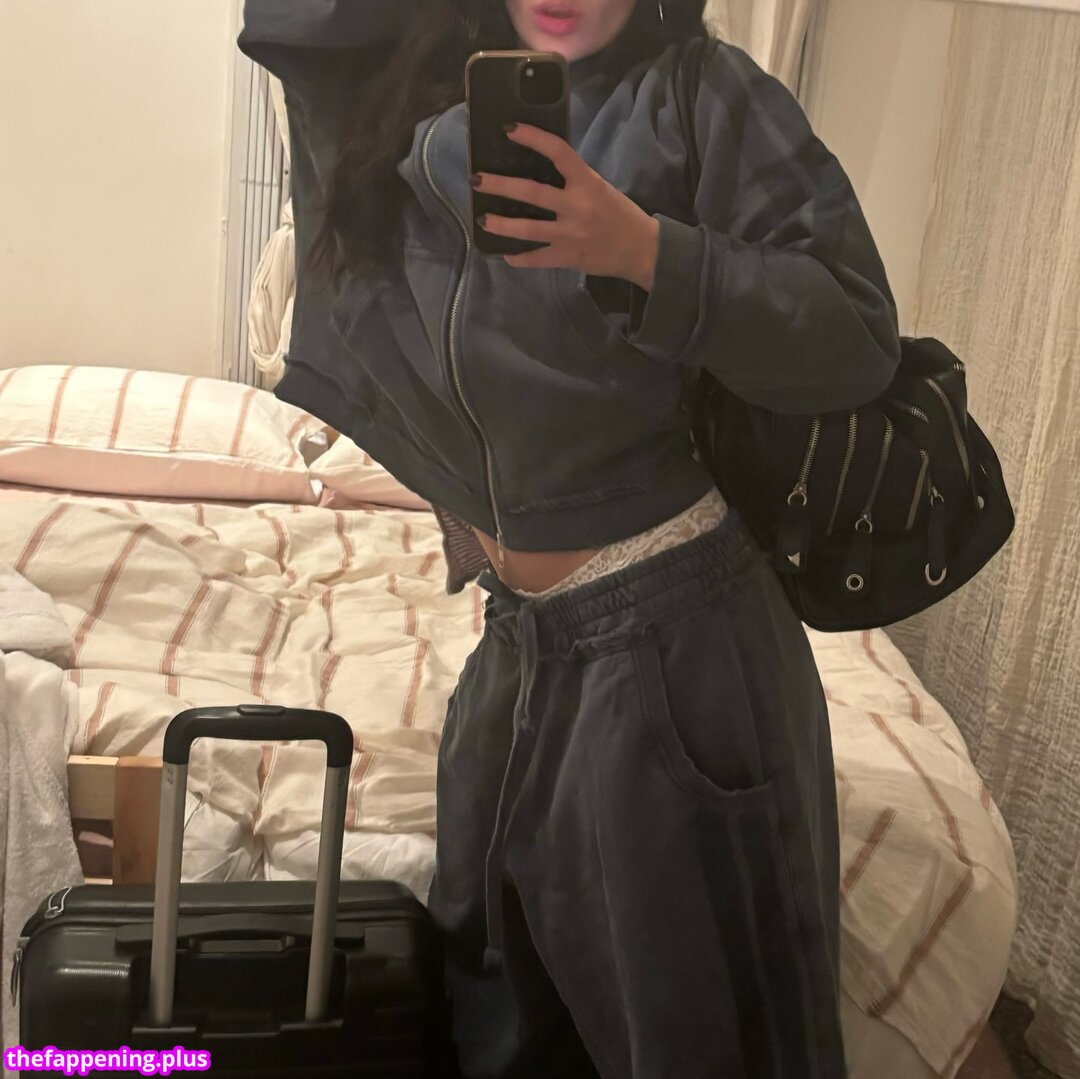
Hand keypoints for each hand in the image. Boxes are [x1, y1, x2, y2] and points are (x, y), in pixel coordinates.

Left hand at [472, 123, 659, 290]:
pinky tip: (506, 253)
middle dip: (500, 185)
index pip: (558, 152)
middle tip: (476, 179)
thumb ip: (573, 180)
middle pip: (531, 192)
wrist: (640, 250)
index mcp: (587, 183)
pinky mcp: (567, 258)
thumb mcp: (599, 188)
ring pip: (528, 229)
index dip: (533, 138)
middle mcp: (577, 207)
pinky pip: (536, 259)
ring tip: (482, 219)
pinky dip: (519, 257)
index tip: (510, 129)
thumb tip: (540, 170)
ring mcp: (570, 235)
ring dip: (501, 224)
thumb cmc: (619, 214)